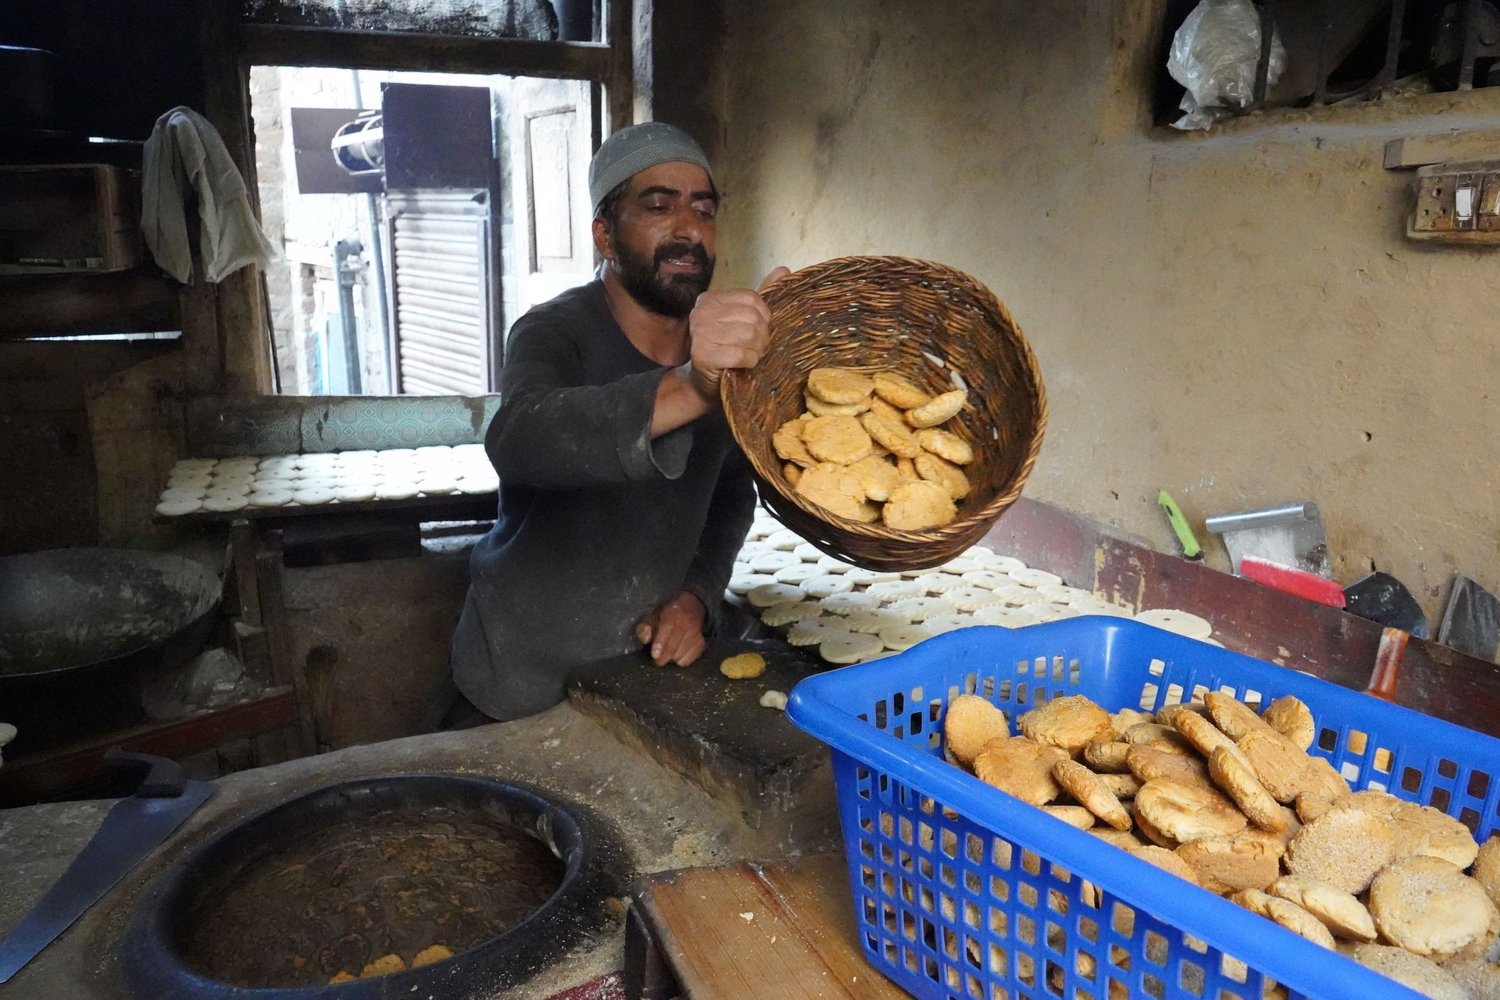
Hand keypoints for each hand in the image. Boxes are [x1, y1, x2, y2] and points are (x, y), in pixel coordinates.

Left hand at [634, 591, 707, 666]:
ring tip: (667, 655)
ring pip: (682, 653)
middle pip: (674, 644)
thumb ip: (644, 628)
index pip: (667, 627)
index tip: (655, 655)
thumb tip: (645, 638)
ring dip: (672, 658)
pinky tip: (677, 656)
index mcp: (672, 612)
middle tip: (657, 661)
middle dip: (664, 656)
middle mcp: (686, 621)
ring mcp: (696, 632)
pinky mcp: (701, 642)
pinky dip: (682, 660)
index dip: (660, 642)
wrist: (691, 608)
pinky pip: (691, 657)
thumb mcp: (652, 616)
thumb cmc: (667, 616)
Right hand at [683, 267, 787, 395]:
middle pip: (752, 317)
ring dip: (756, 350)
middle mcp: (701, 312)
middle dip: (761, 336)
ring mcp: (700, 333)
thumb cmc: (726, 349)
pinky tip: (744, 364)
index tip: (759, 330)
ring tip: (750, 356)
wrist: (703, 383)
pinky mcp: (703, 355)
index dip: (764, 316)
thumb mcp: (742, 320)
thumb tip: (783, 270)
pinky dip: (749, 361)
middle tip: (756, 347)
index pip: (751, 298)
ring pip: (748, 335)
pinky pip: (740, 354)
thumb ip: (761, 296)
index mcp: (710, 299)